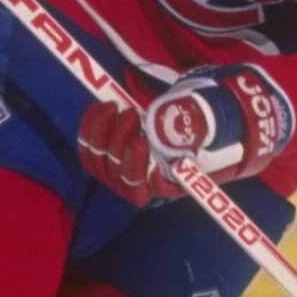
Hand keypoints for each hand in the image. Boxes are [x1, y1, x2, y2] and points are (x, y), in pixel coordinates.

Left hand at [76, 66, 295, 206]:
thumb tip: (170, 129)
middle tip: (130, 113)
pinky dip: (90, 130)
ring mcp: (123, 175)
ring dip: (103, 134)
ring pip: (102, 165)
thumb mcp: (207, 120)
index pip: (149, 189)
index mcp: (172, 183)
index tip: (142, 139)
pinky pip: (89, 154)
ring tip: (115, 107)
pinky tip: (101, 108)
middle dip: (120, 143)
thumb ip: (194, 125)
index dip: (139, 169)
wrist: (186, 119)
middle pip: (121, 177)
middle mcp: (145, 185)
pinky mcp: (107, 160)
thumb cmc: (201, 123)